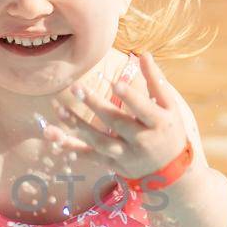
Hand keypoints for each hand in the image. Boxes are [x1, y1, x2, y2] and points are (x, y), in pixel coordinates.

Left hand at [44, 52, 191, 182]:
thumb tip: (144, 54)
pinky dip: (73, 148)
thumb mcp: (169, 106)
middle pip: (116, 122)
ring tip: (59, 110)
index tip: (115, 83)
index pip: (143, 109)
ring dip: (77, 126)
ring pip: (99, 141)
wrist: (172, 172)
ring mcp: (126, 156)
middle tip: (76, 88)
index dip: (130, 97)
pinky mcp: (114, 166)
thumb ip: (155, 81)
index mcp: (158, 123)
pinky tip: (55, 137)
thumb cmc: (170, 130)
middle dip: (95, 105)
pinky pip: (90, 156)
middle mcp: (142, 141)